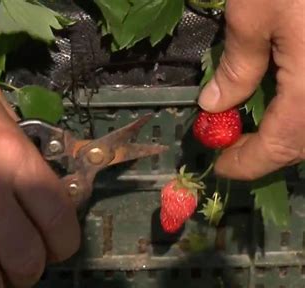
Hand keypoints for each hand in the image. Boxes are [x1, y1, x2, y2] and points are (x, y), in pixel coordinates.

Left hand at [198, 0, 304, 179]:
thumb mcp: (254, 14)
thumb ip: (237, 67)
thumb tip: (214, 105)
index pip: (282, 147)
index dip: (247, 163)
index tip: (219, 166)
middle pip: (304, 141)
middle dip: (266, 148)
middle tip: (230, 141)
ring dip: (286, 130)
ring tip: (252, 122)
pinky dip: (300, 107)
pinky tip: (281, 94)